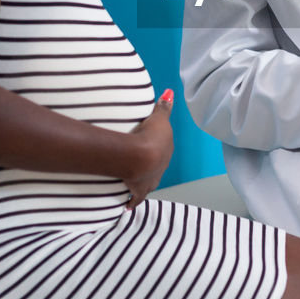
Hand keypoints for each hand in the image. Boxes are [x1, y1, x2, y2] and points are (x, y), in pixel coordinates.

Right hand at [124, 89, 174, 209]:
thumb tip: (171, 93)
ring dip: (143, 181)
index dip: (156, 145)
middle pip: (157, 165)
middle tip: (142, 161)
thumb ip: (164, 106)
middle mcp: (161, 166)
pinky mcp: (139, 189)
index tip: (149, 144)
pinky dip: (133, 200)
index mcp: (166, 150)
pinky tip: (129, 205)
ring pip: (149, 181)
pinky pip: (136, 197)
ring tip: (136, 180)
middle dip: (151, 163)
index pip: (163, 148)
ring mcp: (151, 179)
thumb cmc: (150, 135)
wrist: (141, 156)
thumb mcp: (159, 117)